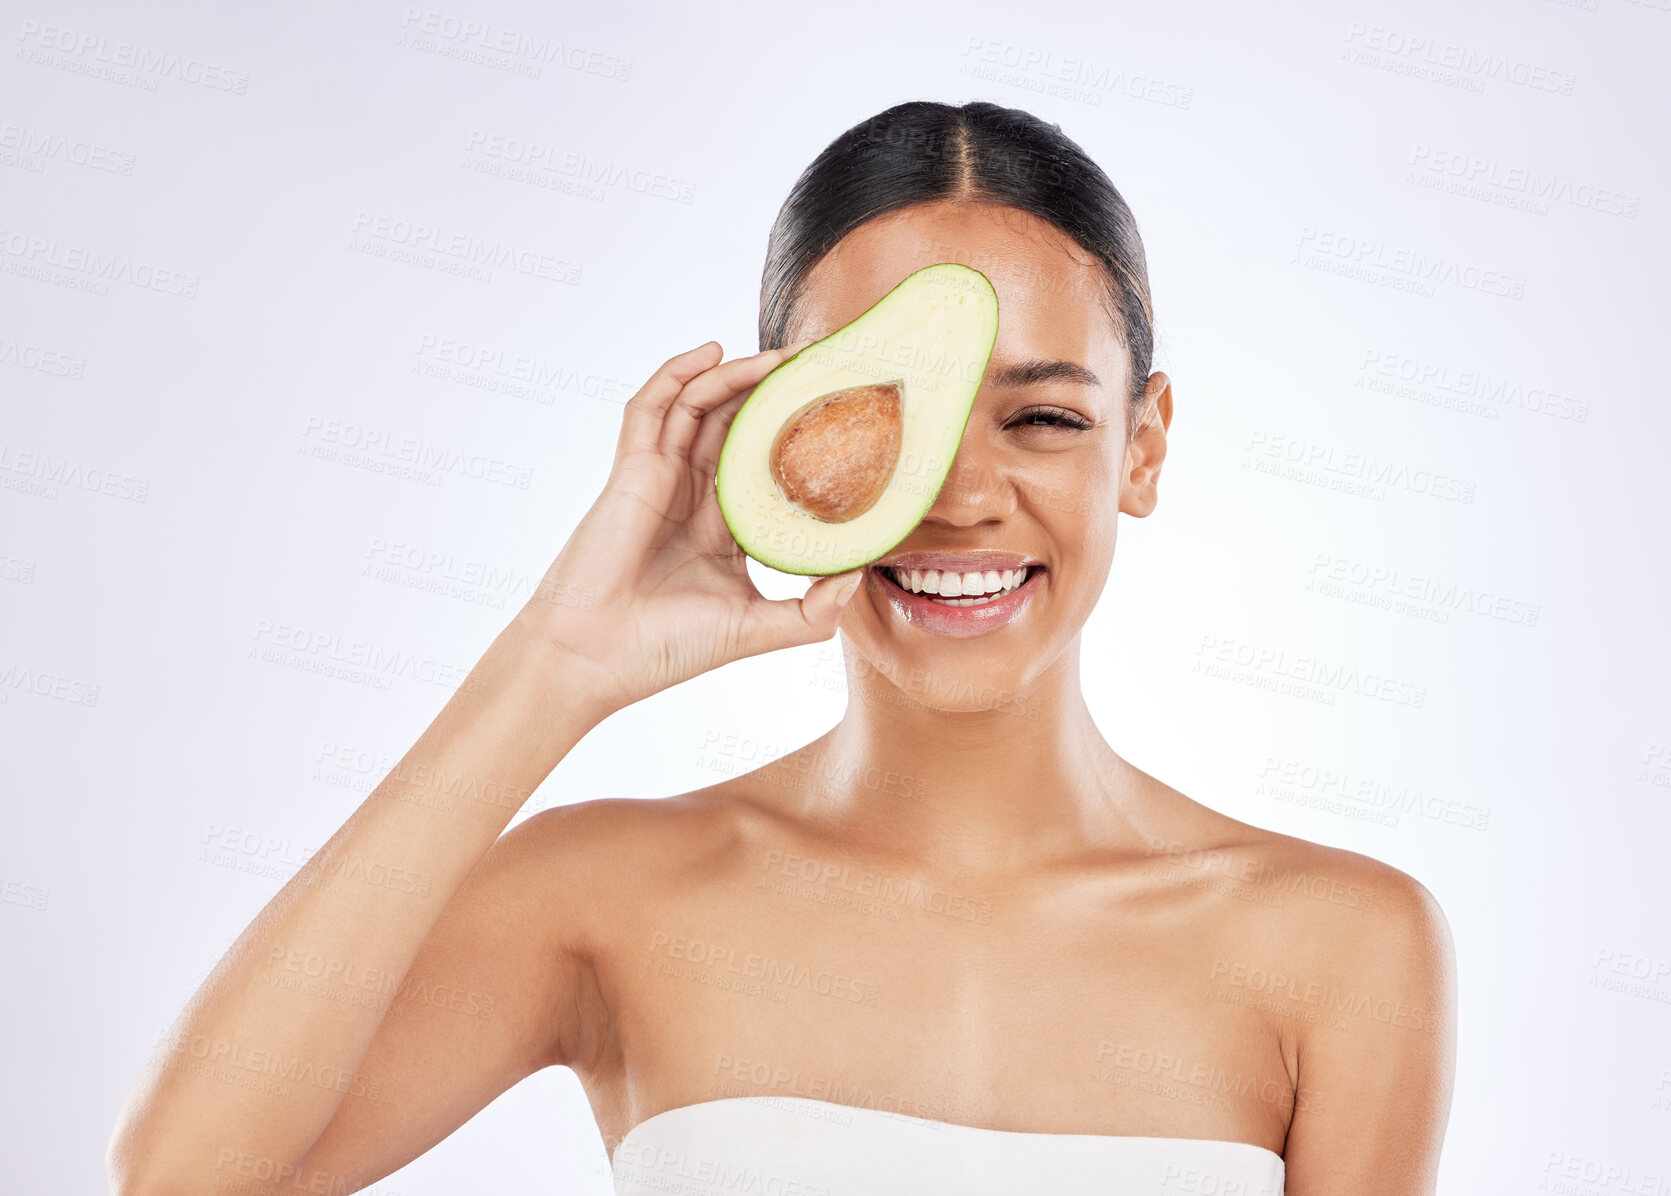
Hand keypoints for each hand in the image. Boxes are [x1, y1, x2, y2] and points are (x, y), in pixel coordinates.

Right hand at [513, 341, 865, 715]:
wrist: (595, 657)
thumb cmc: (666, 647)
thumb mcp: (757, 629)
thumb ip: (812, 613)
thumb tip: (858, 575)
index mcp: (724, 529)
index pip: (768, 467)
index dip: (799, 439)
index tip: (840, 418)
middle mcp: (694, 497)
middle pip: (737, 427)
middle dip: (774, 394)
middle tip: (819, 368)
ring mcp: (661, 479)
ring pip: (701, 407)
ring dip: (739, 375)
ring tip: (783, 357)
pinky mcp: (633, 470)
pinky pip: (651, 407)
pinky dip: (678, 373)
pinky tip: (713, 351)